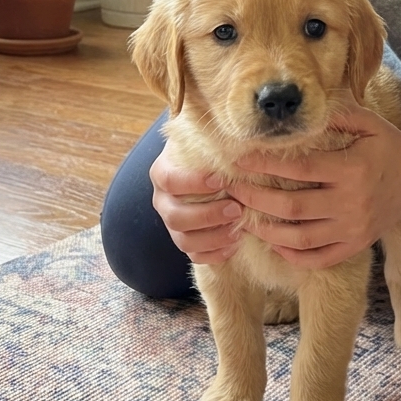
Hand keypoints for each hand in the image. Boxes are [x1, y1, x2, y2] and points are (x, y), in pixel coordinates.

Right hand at [150, 146, 242, 263]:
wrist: (205, 166)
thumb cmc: (209, 152)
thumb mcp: (206, 143)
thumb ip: (214, 145)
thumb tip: (236, 144)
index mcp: (162, 173)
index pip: (170, 180)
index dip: (194, 183)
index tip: (221, 180)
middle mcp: (162, 201)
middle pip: (176, 217)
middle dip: (208, 216)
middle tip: (236, 209)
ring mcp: (171, 223)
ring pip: (183, 241)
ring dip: (213, 238)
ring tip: (238, 231)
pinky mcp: (185, 240)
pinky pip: (194, 256)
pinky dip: (214, 255)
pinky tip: (234, 246)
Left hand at [216, 95, 400, 269]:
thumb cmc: (390, 146)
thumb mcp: (369, 123)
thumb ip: (337, 114)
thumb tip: (302, 107)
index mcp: (352, 169)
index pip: (300, 169)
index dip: (267, 165)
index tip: (240, 160)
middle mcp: (351, 202)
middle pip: (293, 207)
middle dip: (256, 200)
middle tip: (231, 192)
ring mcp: (353, 228)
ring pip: (301, 238)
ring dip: (268, 231)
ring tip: (245, 218)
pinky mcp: (356, 245)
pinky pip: (319, 258)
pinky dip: (294, 255)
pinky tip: (276, 243)